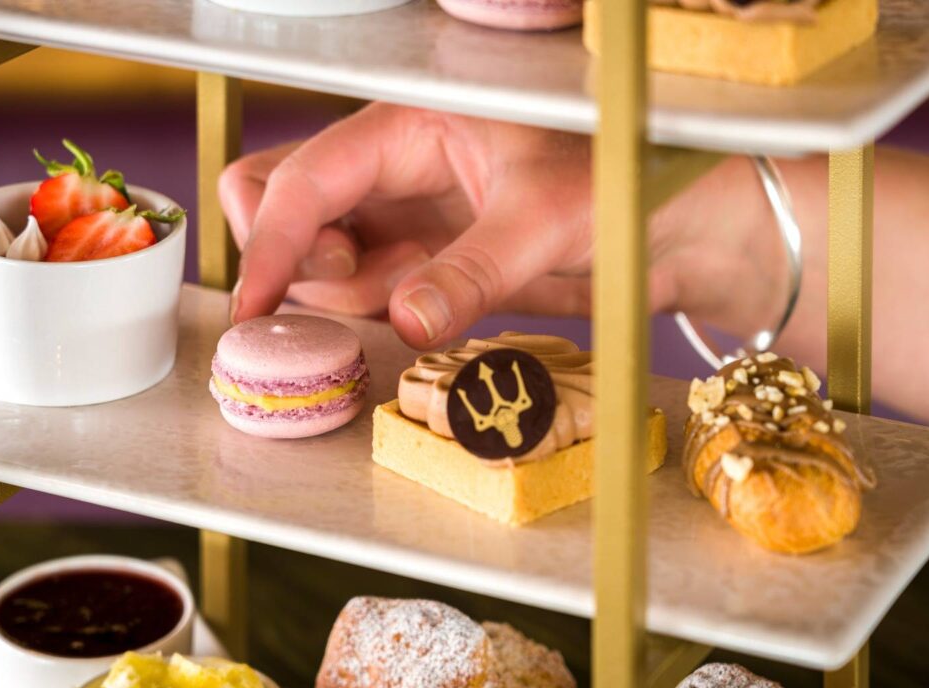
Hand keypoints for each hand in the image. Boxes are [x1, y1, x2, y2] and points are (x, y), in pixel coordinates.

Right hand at [220, 103, 784, 348]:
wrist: (672, 221)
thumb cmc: (621, 179)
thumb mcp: (547, 217)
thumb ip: (472, 270)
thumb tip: (405, 320)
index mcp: (408, 125)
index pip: (306, 177)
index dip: (273, 242)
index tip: (256, 307)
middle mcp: (391, 166)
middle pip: (281, 200)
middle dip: (293, 253)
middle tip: (359, 284)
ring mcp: (402, 214)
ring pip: (318, 254)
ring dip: (341, 291)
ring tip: (421, 293)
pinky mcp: (420, 259)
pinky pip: (362, 289)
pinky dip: (370, 310)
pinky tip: (423, 306)